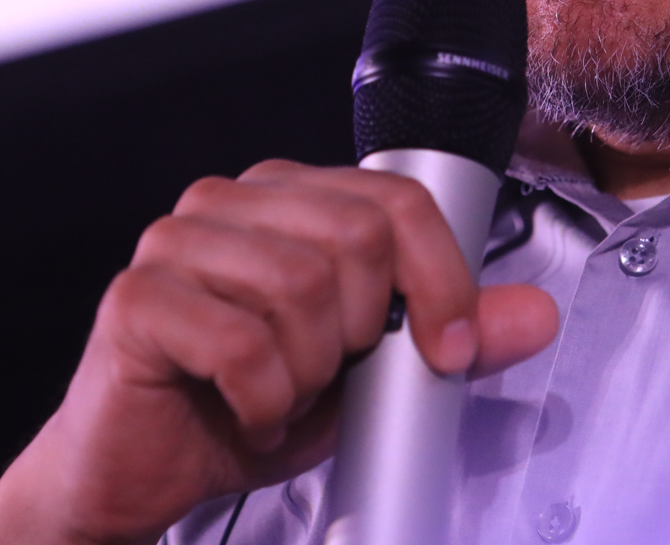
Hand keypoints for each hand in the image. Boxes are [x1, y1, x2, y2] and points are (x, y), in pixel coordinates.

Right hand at [0, 159, 558, 544]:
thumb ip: (450, 337)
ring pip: (299, 288)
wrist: (141, 470)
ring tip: (281, 393)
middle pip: (355, 238)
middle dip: (362, 333)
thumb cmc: (243, 407)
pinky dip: (263, 402)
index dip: (440, 278)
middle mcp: (230, 203)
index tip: (447, 348)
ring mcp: (175, 242)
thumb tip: (532, 314)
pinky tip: (247, 413)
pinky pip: (240, 344)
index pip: (396, 198)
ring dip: (308, 373)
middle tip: (329, 375)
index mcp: (289, 198)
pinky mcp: (137, 299)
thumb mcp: (370, 377)